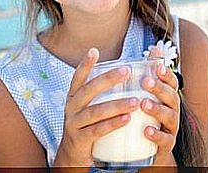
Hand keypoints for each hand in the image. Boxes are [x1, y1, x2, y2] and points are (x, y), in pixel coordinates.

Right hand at [53, 48, 140, 166]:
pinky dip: (112, 124)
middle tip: (127, 70)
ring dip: (116, 104)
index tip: (94, 50)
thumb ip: (101, 93)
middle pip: (88, 90)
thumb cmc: (87, 126)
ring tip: (136, 101)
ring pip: (95, 111)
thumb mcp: (88, 108)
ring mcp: (74, 124)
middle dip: (108, 79)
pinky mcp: (80, 140)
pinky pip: (97, 130)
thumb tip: (124, 70)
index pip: (77, 77)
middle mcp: (71, 108)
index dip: (85, 64)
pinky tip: (127, 119)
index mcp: (73, 97)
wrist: (73, 156)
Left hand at [140, 53, 179, 165]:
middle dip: (159, 88)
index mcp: (168, 96)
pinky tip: (146, 131)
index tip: (157, 66)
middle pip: (171, 97)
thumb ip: (150, 72)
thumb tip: (155, 47)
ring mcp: (171, 128)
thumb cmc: (146, 114)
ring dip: (157, 109)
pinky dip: (157, 135)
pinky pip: (164, 140)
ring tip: (144, 103)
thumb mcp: (147, 93)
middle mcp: (173, 110)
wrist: (148, 148)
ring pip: (169, 117)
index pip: (171, 82)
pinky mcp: (165, 145)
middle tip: (146, 81)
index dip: (166, 74)